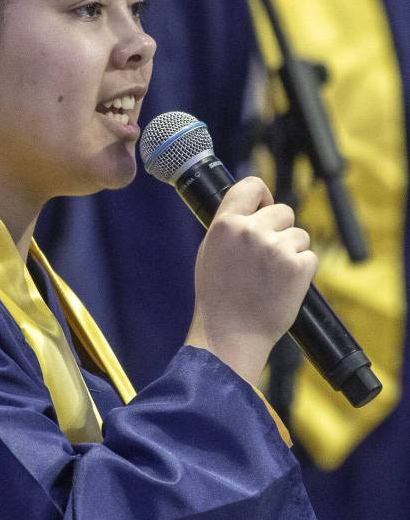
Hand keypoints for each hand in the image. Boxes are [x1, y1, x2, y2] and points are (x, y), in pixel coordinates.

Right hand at [185, 176, 317, 383]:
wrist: (230, 334)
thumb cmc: (218, 296)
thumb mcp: (210, 251)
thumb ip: (230, 225)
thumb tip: (253, 205)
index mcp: (226, 224)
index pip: (252, 185)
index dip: (262, 195)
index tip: (264, 207)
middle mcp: (251, 231)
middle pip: (283, 211)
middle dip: (280, 230)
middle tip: (265, 258)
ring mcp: (277, 248)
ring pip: (299, 235)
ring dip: (291, 252)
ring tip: (271, 277)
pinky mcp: (299, 267)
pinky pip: (310, 257)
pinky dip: (301, 271)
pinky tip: (282, 287)